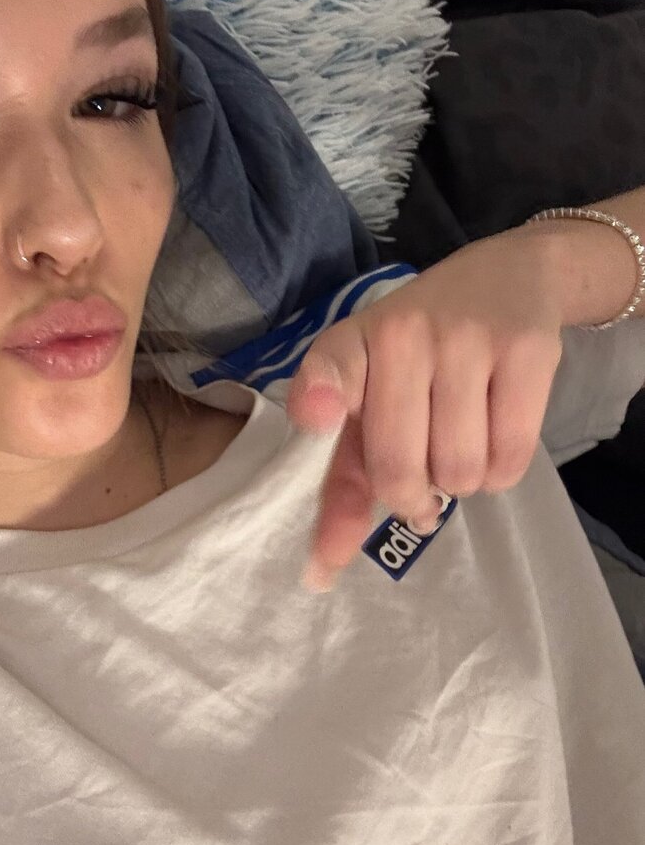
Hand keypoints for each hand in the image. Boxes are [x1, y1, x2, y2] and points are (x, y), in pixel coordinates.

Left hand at [286, 226, 565, 592]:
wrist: (505, 277)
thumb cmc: (419, 354)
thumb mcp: (371, 397)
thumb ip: (344, 476)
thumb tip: (325, 567)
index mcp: (351, 343)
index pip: (331, 368)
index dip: (322, 397)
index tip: (318, 418)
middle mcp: (404, 334)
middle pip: (400, 467)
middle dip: (409, 496)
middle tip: (420, 480)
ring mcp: (468, 339)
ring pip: (459, 473)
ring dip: (459, 482)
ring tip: (458, 442)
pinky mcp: (527, 351)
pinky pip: (510, 461)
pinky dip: (500, 475)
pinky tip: (493, 437)